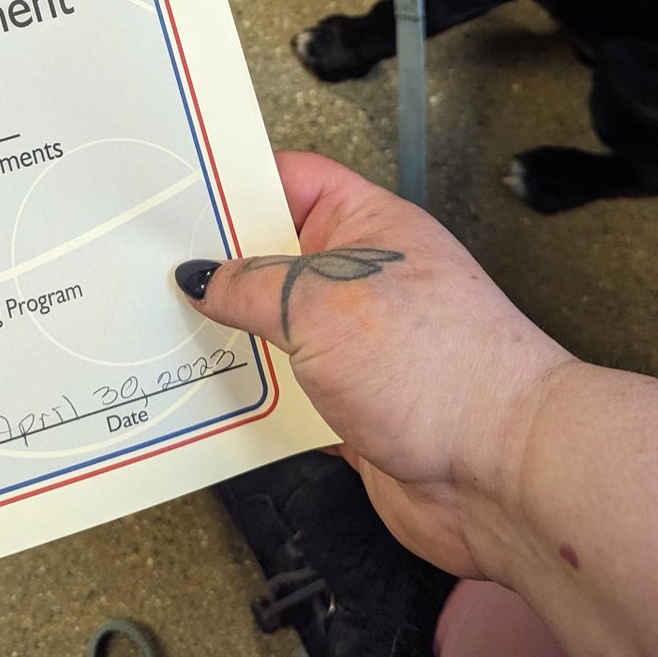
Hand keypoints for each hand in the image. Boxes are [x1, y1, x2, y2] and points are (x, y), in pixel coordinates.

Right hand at [177, 151, 571, 579]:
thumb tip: (204, 277)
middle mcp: (360, 278)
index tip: (177, 193)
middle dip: (218, 267)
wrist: (504, 475)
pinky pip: (283, 388)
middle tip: (153, 271)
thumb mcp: (322, 304)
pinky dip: (249, 393)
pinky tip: (206, 396)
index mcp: (365, 227)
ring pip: (272, 327)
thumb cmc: (441, 370)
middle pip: (272, 258)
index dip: (234, 181)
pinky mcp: (349, 403)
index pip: (290, 180)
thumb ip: (252, 286)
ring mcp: (356, 342)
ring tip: (167, 332)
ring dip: (229, 335)